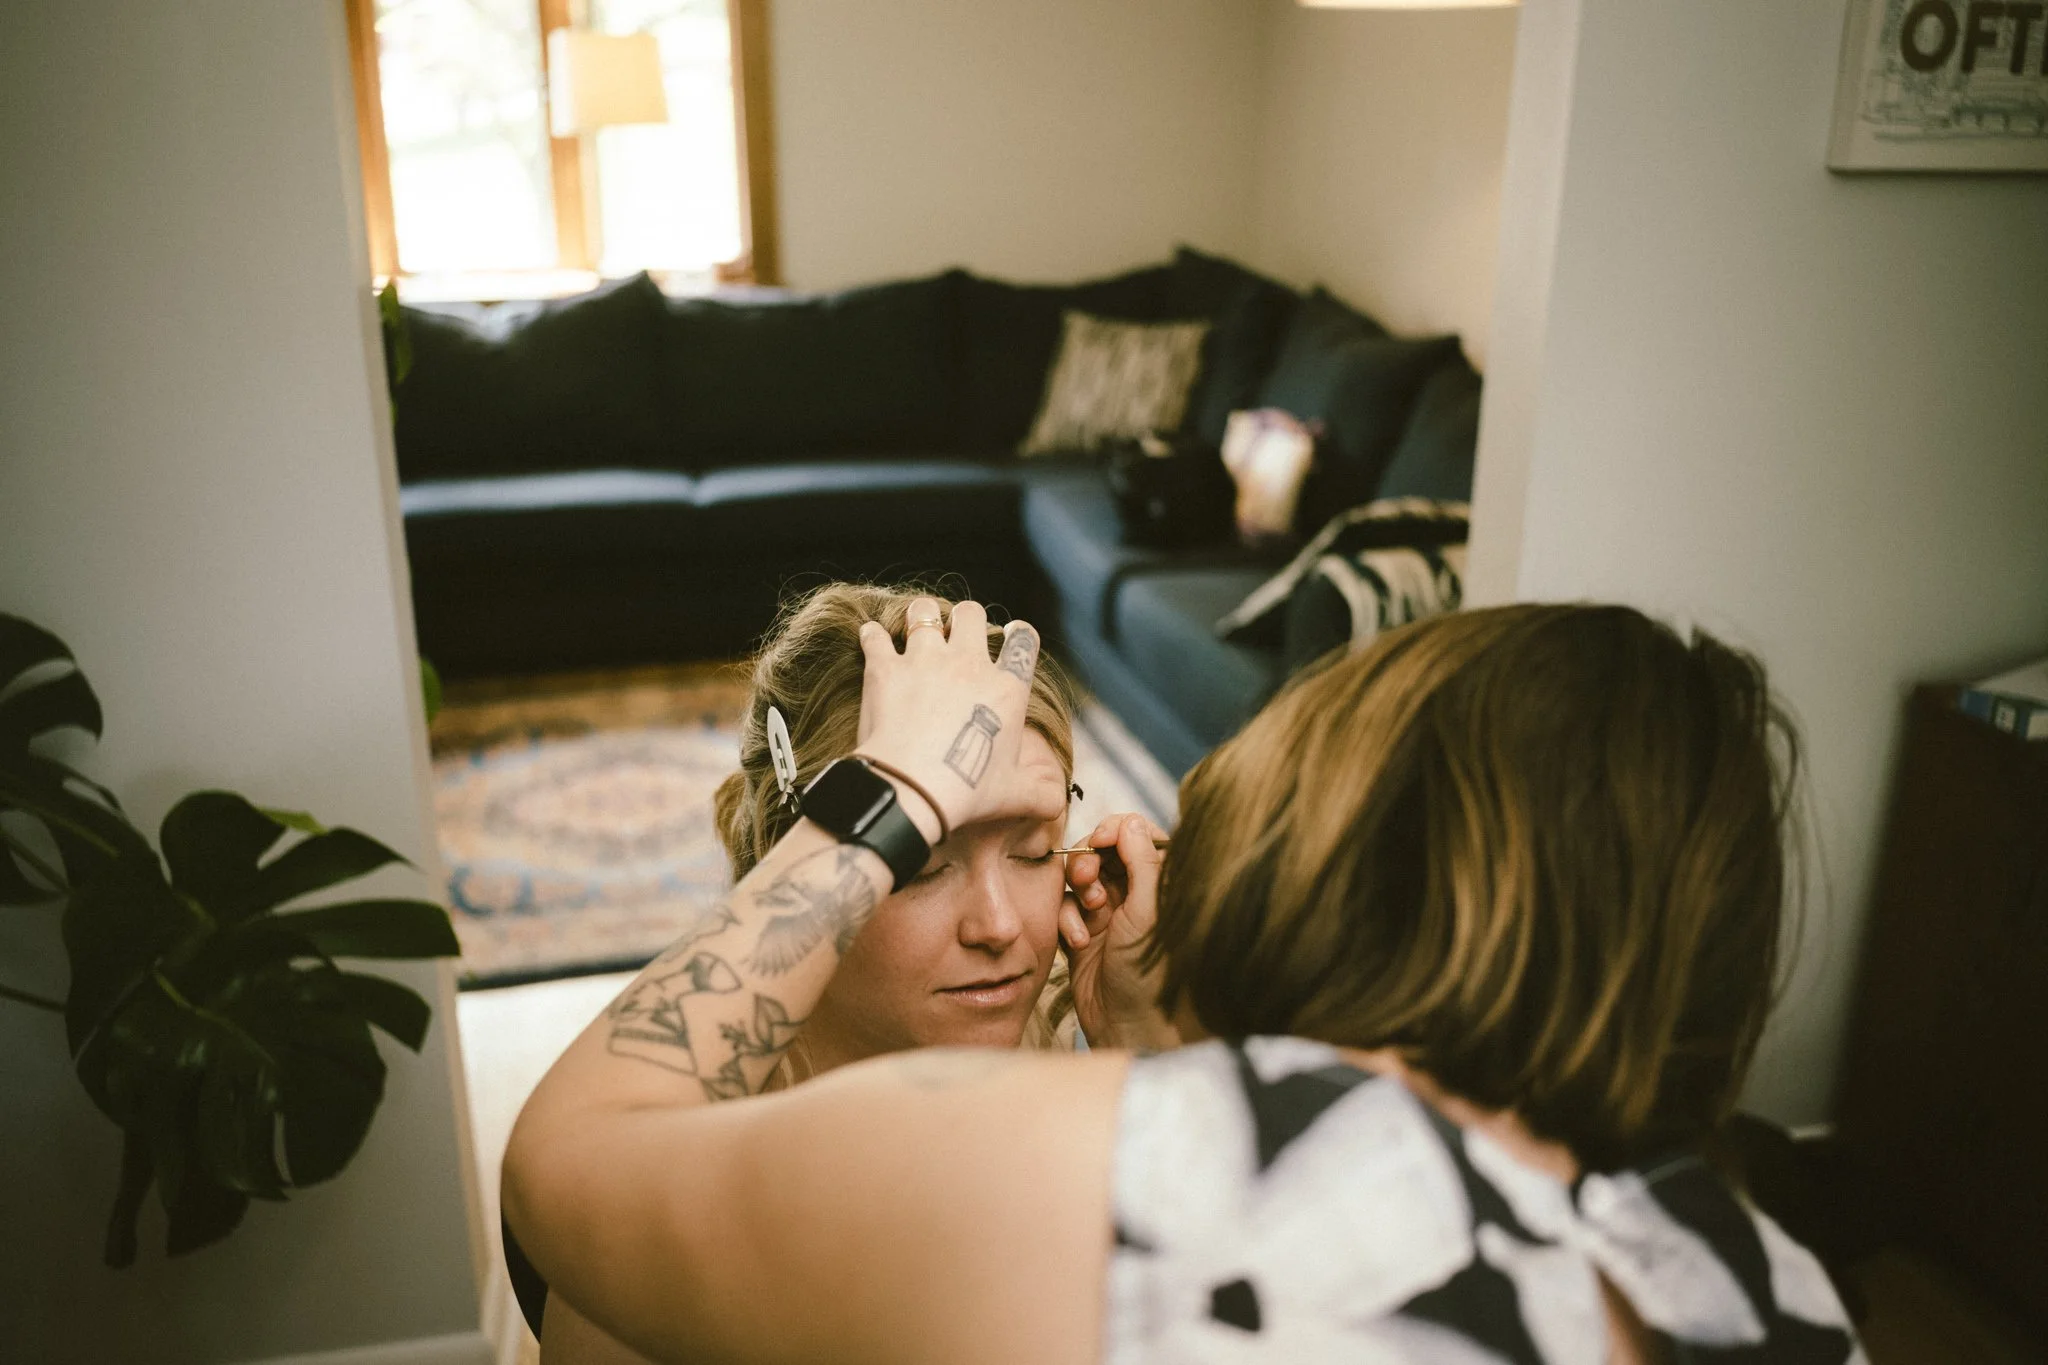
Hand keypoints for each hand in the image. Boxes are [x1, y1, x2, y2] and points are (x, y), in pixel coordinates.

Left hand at [854, 598, 1059, 840]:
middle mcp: (968, 664)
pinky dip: (873, 636)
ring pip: (923, 611)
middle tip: (957, 635)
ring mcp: (924, 660)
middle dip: (965, 618)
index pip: (1023, 642)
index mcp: (1005, 689)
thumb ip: (1042, 795)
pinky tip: (873, 638)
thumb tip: (1058, 805)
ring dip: (921, 615)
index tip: (1011, 634)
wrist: (911, 789)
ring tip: (916, 626)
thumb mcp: (1015, 796)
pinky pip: (875, 636)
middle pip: (971, 613)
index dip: (1019, 634)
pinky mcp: (885, 668)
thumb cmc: (966, 792)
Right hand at [1060, 813, 1177, 1050]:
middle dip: (1090, 859)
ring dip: (1079, 888)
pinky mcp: (1083, 932)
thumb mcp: (1149, 912)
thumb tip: (1131, 821)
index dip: (1117, 830)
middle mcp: (1136, 894)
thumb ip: (1142, 862)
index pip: (1139, 836)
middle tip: (1087, 877)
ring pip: (1081, 876)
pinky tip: (1079, 941)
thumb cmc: (1150, 974)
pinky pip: (1065, 907)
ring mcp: (1108, 913)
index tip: (1102, 838)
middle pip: (1104, 850)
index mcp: (1162, 884)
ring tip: (1088, 910)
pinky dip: (1068, 919)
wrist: (1127, 1028)